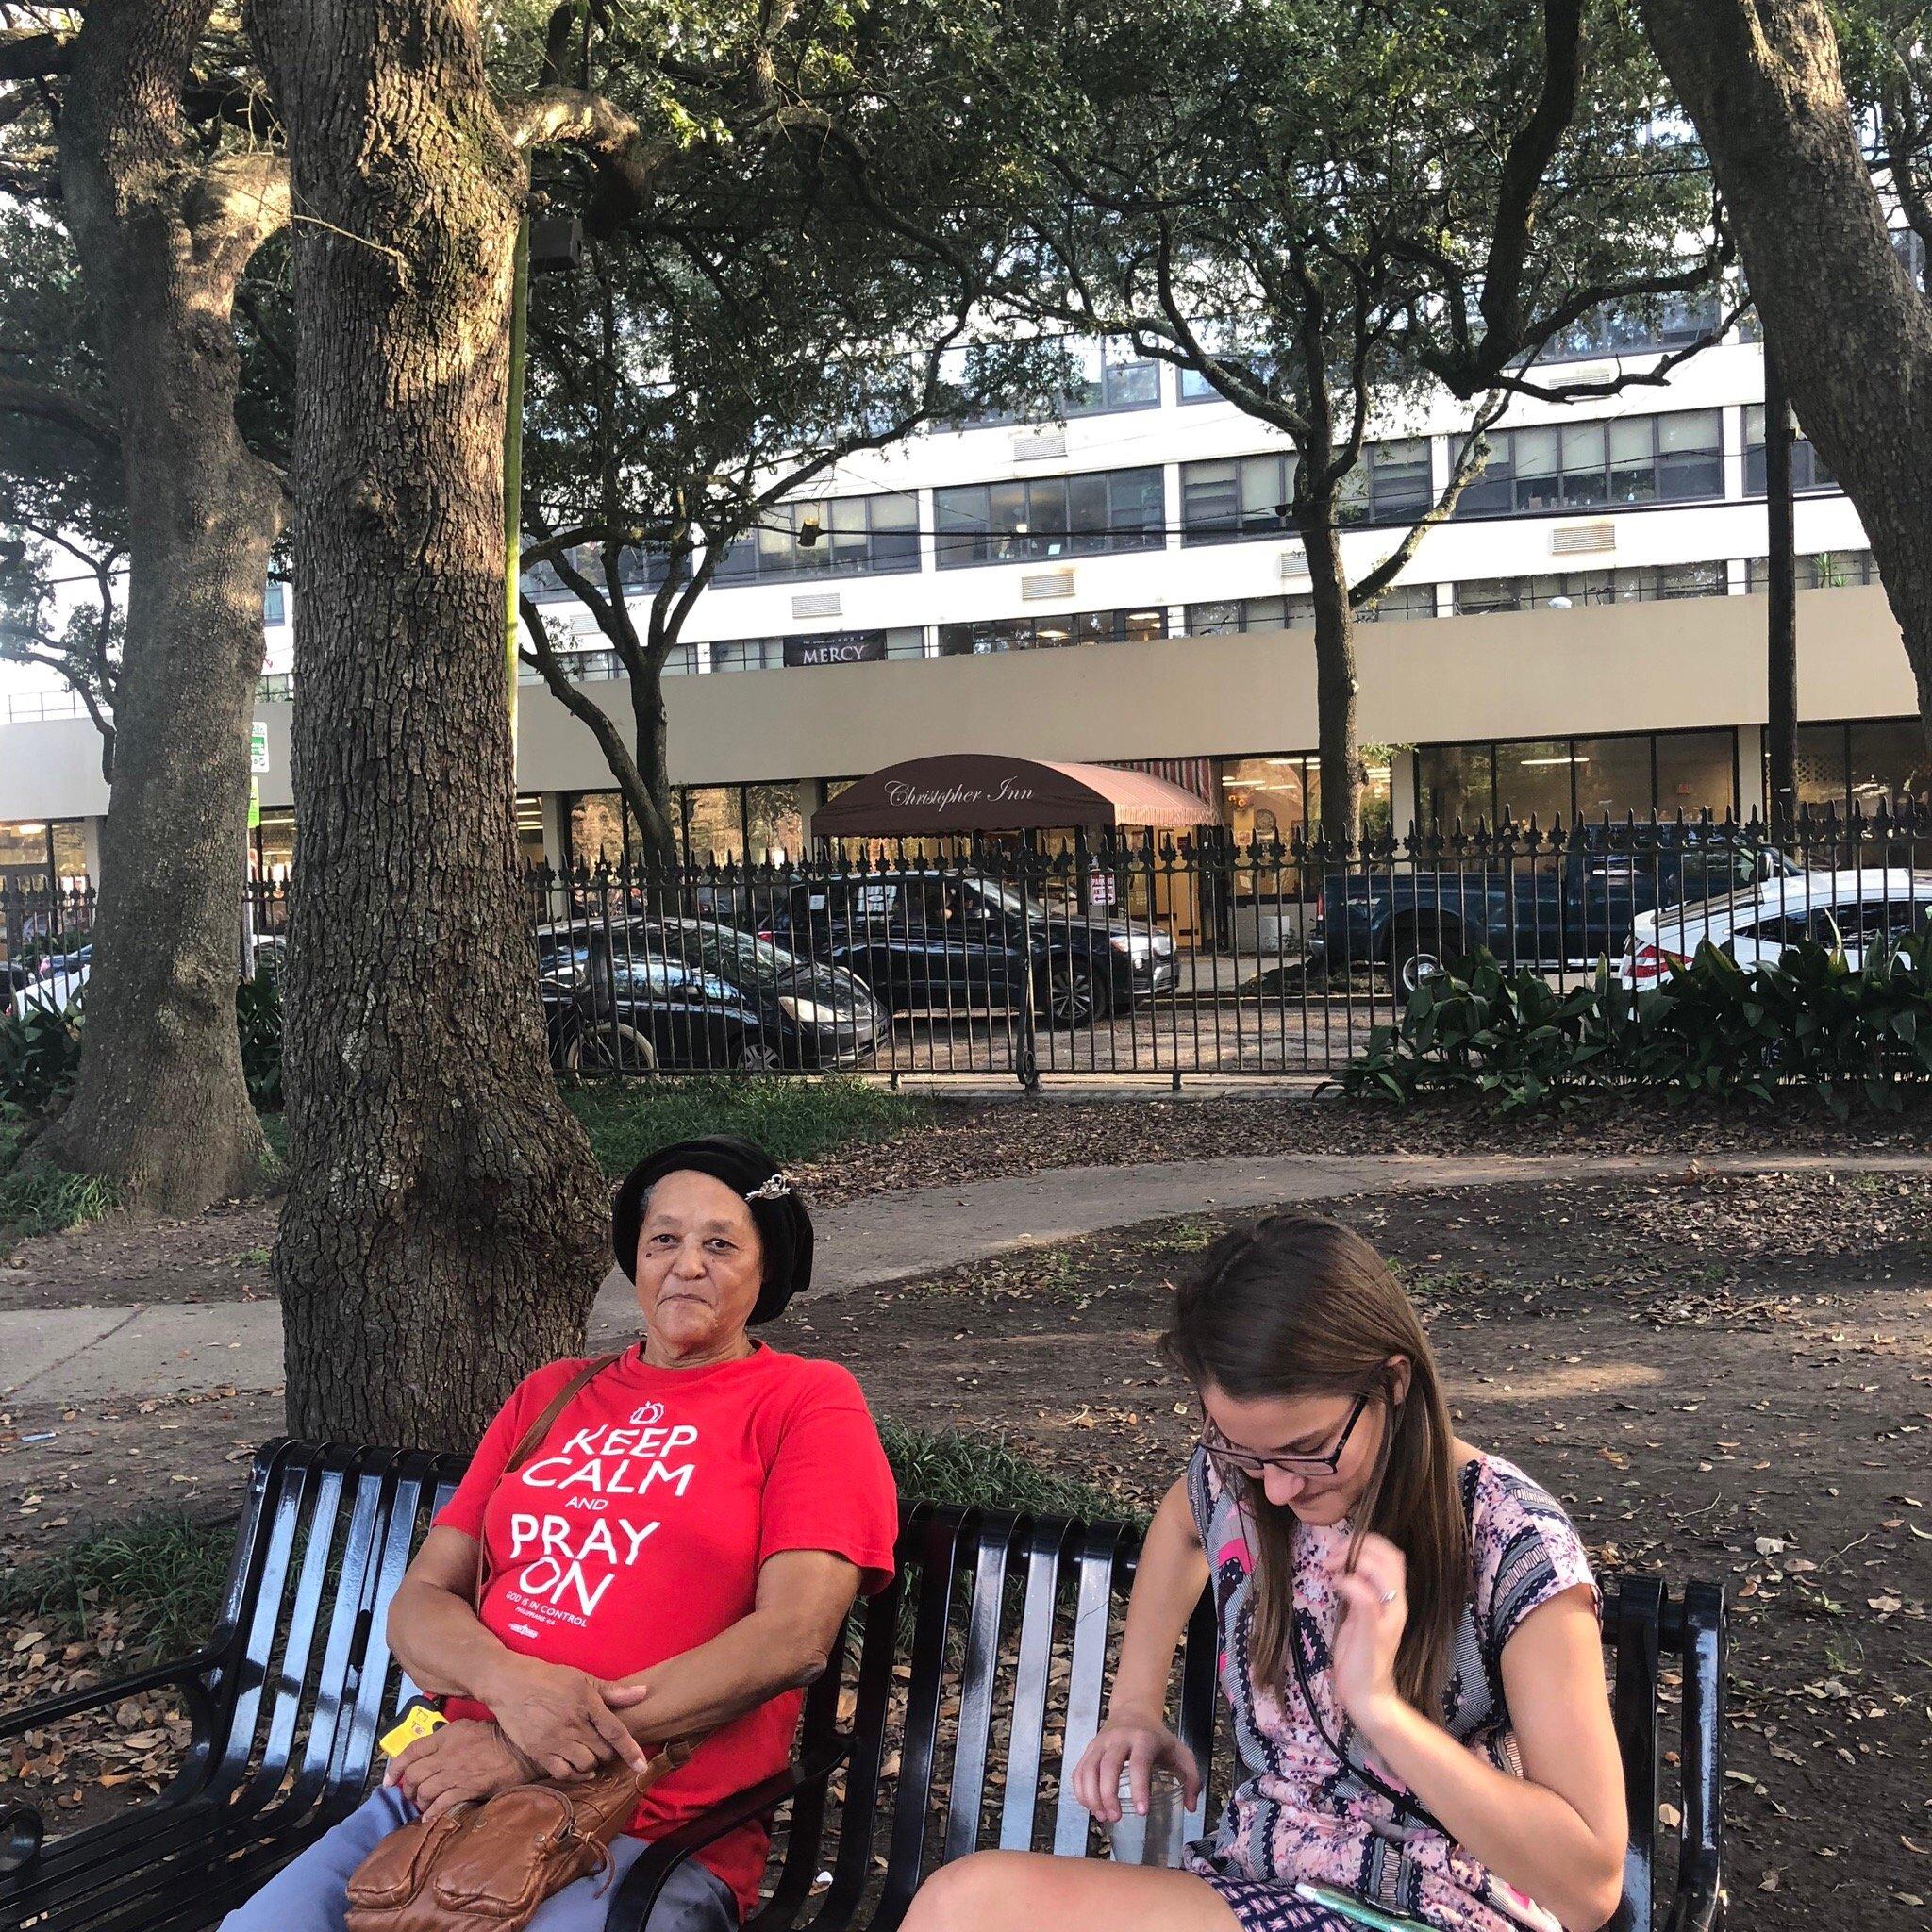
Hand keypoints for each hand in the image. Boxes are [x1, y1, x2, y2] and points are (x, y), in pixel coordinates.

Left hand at [386, 1720, 531, 1820]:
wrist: (521, 1751)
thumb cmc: (497, 1738)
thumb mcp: (469, 1728)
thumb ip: (448, 1739)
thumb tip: (430, 1754)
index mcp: (447, 1735)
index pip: (411, 1750)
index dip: (395, 1767)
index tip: (389, 1780)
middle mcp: (448, 1753)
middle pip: (414, 1773)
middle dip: (408, 1788)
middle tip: (412, 1794)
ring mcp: (457, 1772)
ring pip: (424, 1790)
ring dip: (420, 1801)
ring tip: (424, 1805)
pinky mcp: (468, 1788)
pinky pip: (441, 1804)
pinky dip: (432, 1813)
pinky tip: (431, 1817)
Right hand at [483, 1655, 652, 1779]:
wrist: (509, 1683)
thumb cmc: (548, 1677)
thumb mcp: (581, 1677)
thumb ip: (612, 1690)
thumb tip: (643, 1692)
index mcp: (586, 1702)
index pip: (615, 1731)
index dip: (631, 1750)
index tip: (642, 1766)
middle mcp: (572, 1724)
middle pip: (603, 1752)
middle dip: (609, 1752)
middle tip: (604, 1745)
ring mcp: (554, 1740)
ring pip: (585, 1765)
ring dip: (593, 1763)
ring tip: (590, 1754)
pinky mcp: (538, 1752)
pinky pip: (563, 1773)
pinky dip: (575, 1774)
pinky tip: (578, 1767)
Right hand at [1071, 1708, 1200, 1822]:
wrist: (1133, 1711)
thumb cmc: (1158, 1738)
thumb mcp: (1181, 1753)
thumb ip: (1192, 1779)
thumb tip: (1190, 1807)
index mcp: (1144, 1739)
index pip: (1139, 1764)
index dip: (1139, 1788)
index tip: (1142, 1812)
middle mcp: (1119, 1738)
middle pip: (1108, 1766)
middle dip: (1109, 1795)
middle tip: (1116, 1817)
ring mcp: (1101, 1743)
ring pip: (1089, 1768)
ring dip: (1092, 1796)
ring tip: (1102, 1817)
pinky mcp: (1089, 1749)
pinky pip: (1079, 1770)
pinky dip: (1081, 1791)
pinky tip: (1090, 1807)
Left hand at [1332, 1531, 1408, 1738]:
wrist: (1367, 1695)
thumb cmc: (1359, 1655)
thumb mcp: (1357, 1615)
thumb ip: (1358, 1591)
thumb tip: (1344, 1567)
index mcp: (1394, 1598)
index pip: (1391, 1554)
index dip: (1366, 1542)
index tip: (1338, 1548)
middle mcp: (1397, 1605)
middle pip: (1390, 1556)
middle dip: (1359, 1546)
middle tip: (1331, 1555)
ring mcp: (1388, 1618)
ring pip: (1384, 1571)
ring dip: (1354, 1560)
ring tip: (1331, 1567)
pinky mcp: (1375, 1632)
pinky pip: (1367, 1597)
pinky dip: (1350, 1583)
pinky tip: (1335, 1584)